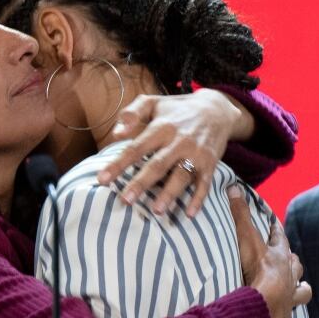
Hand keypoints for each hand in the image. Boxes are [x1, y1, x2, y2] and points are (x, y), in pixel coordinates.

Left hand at [97, 88, 249, 216]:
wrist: (216, 110)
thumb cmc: (176, 110)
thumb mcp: (153, 103)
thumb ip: (132, 113)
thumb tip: (116, 133)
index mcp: (161, 127)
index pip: (136, 148)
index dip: (119, 164)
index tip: (102, 179)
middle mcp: (179, 141)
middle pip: (158, 165)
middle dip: (141, 183)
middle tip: (126, 200)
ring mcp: (196, 154)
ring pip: (181, 176)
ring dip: (169, 194)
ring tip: (156, 211)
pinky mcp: (210, 163)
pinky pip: (205, 183)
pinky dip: (199, 199)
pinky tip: (190, 213)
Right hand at [228, 186, 311, 317]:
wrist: (261, 300)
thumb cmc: (254, 269)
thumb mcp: (244, 237)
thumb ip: (238, 213)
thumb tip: (233, 186)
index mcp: (278, 257)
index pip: (280, 239)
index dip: (277, 231)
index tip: (275, 224)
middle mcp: (288, 277)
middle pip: (296, 267)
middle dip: (293, 263)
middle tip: (289, 261)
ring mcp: (288, 299)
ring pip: (302, 293)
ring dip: (301, 292)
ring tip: (301, 294)